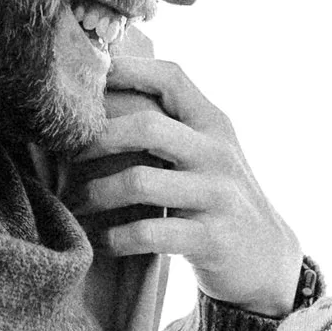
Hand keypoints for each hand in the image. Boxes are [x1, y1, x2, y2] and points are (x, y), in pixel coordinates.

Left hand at [70, 52, 301, 312]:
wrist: (265, 260)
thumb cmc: (217, 200)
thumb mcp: (206, 154)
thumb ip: (171, 126)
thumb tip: (101, 95)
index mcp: (213, 123)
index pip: (170, 78)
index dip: (125, 70)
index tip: (86, 78)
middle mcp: (218, 153)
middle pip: (146, 127)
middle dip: (97, 139)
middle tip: (66, 154)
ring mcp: (217, 196)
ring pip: (139, 182)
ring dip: (96, 194)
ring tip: (76, 204)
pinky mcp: (211, 239)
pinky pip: (148, 232)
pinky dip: (115, 238)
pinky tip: (103, 241)